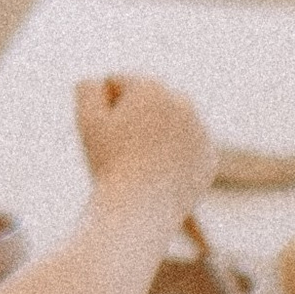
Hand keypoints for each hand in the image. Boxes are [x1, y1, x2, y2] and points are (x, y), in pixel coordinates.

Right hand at [73, 73, 213, 219]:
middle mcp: (183, 102)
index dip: (105, 111)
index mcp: (153, 87)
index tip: (109, 137)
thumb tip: (102, 82)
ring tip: (142, 162)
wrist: (139, 210)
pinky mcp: (209, 157)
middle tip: (124, 150)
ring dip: (154, 135)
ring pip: (167, 124)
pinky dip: (172, 158)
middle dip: (134, 118)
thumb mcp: (86, 119)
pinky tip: (161, 173)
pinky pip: (184, 148)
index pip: (119, 85)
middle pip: (146, 101)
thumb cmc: (109, 164)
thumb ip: (87, 88)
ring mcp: (200, 131)